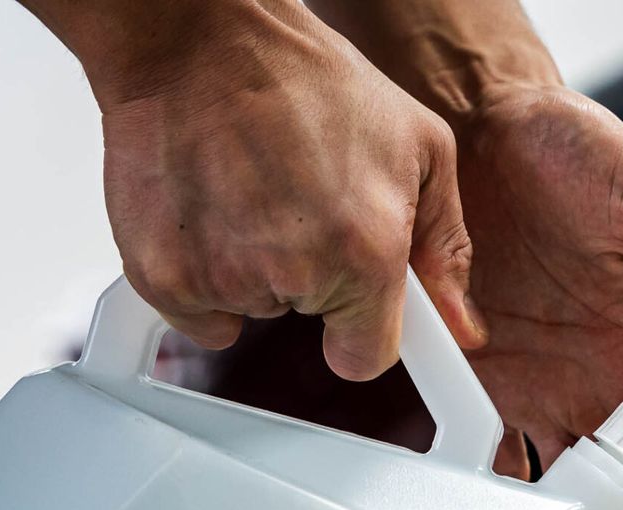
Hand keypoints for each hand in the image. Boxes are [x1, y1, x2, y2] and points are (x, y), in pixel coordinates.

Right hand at [57, 0, 486, 377]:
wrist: (199, 38)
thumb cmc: (307, 81)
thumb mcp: (420, 148)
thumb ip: (446, 247)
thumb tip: (462, 329)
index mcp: (366, 253)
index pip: (366, 358)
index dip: (361, 326)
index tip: (352, 299)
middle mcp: (294, 272)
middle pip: (305, 321)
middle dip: (307, 278)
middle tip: (296, 203)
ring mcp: (222, 277)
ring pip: (249, 311)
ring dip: (250, 269)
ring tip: (250, 190)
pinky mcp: (161, 276)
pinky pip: (194, 310)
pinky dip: (197, 273)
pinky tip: (208, 208)